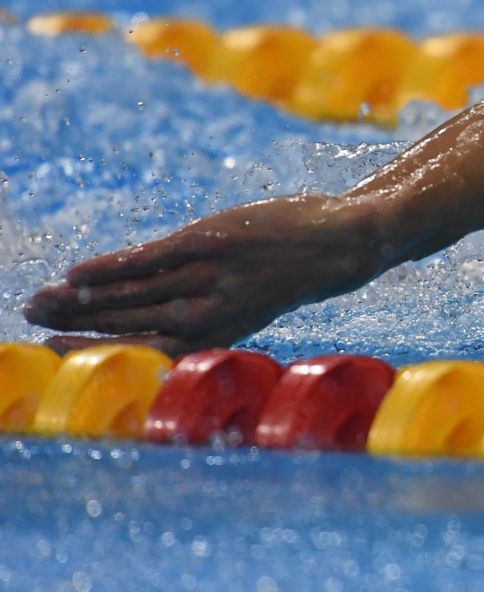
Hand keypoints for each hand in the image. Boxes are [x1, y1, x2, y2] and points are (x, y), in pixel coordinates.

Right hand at [24, 194, 388, 356]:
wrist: (343, 244)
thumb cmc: (294, 271)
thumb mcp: (252, 301)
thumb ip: (207, 307)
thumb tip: (157, 307)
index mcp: (219, 334)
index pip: (146, 348)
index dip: (97, 349)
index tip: (52, 347)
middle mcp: (210, 313)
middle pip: (129, 321)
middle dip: (76, 322)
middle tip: (31, 318)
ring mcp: (209, 278)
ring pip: (132, 294)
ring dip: (82, 298)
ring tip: (42, 299)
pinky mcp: (211, 242)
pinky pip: (150, 260)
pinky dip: (111, 268)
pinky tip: (78, 272)